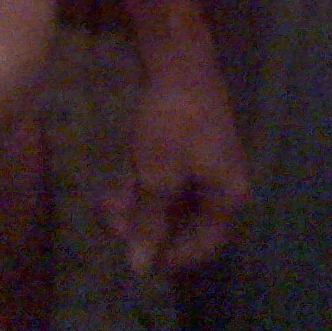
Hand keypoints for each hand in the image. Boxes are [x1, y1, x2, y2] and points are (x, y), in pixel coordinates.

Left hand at [102, 64, 250, 275]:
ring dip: (138, 208)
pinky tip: (112, 190)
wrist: (179, 61)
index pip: (205, 245)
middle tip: (110, 227)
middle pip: (184, 222)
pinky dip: (141, 188)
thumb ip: (149, 223)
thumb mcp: (157, 177)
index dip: (170, 258)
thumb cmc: (173, 123)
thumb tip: (139, 268)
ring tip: (104, 207)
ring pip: (170, 200)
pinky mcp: (188, 145)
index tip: (135, 261)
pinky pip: (166, 179)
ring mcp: (205, 163)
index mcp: (227, 196)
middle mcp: (222, 183)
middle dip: (145, 228)